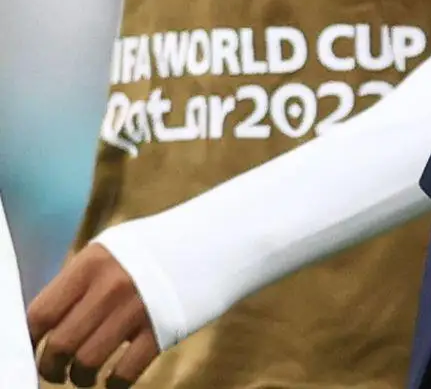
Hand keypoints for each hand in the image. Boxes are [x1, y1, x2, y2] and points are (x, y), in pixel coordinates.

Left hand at [28, 243, 158, 385]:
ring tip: (85, 376)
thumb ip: (81, 281)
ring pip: (87, 362)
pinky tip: (114, 380)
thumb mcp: (114, 250)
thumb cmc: (158, 248)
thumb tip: (47, 322)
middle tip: (57, 372)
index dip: (30, 340)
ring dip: (80, 377)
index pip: (40, 314)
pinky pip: (125, 372)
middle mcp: (110, 285)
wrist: (216, 239)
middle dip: (52, 367)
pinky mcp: (164, 328)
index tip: (34, 350)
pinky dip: (114, 384)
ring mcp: (138, 308)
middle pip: (60, 344)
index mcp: (92, 263)